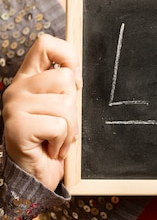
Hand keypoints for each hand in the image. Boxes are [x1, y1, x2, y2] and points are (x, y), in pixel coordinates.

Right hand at [2, 34, 81, 190]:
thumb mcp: (60, 108)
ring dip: (69, 128)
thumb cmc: (50, 141)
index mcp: (28, 78)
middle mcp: (18, 89)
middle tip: (61, 125)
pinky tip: (51, 148)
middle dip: (73, 107)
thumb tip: (77, 73)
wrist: (35, 175)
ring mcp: (15, 107)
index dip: (68, 57)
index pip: (46, 44)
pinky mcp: (18, 126)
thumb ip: (64, 87)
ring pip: (66, 104)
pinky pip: (59, 126)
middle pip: (64, 78)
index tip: (75, 82)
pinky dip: (62, 141)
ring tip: (57, 139)